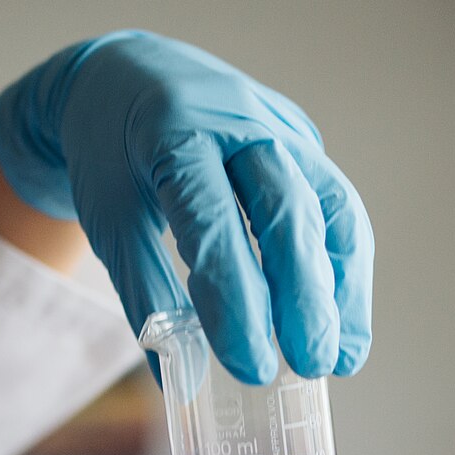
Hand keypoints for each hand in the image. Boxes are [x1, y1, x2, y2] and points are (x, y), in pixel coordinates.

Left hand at [0, 32, 373, 382]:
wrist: (127, 77)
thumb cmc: (113, 154)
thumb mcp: (109, 217)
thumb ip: (145, 292)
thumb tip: (183, 376)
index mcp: (176, 133)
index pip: (213, 223)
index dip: (236, 299)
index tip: (250, 365)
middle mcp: (240, 122)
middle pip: (288, 210)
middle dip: (305, 296)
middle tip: (310, 365)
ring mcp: (282, 128)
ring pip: (331, 207)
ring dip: (341, 288)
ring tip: (340, 358)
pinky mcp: (306, 144)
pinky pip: (339, 209)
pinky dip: (345, 270)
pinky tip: (343, 322)